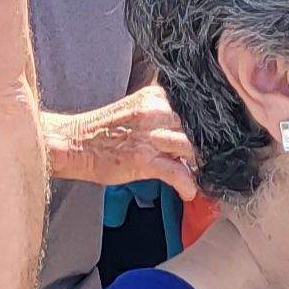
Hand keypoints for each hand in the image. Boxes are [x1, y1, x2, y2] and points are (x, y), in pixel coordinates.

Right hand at [42, 85, 198, 197]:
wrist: (72, 144)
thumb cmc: (103, 131)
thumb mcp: (137, 108)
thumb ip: (163, 113)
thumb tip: (189, 131)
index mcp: (155, 96)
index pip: (195, 107)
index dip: (209, 125)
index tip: (216, 137)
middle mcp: (155, 111)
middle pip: (199, 127)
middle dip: (208, 146)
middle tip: (211, 160)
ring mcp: (150, 136)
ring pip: (193, 148)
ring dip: (200, 165)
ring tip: (201, 175)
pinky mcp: (143, 160)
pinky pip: (177, 173)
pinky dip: (187, 185)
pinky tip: (188, 192)